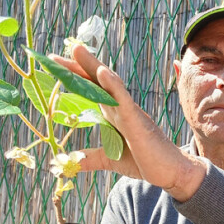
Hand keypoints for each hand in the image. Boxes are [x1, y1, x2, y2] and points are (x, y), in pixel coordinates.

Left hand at [52, 45, 205, 200]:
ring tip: (77, 51)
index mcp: (114, 114)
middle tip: (54, 55)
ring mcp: (129, 112)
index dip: (73, 77)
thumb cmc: (145, 162)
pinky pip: (124, 99)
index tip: (54, 66)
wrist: (170, 172)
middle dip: (77, 66)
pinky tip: (102, 72)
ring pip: (109, 83)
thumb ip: (91, 158)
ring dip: (92, 66)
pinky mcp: (138, 120)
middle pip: (97, 81)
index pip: (91, 90)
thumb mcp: (111, 160)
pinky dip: (113, 85)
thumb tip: (71, 162)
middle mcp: (121, 107)